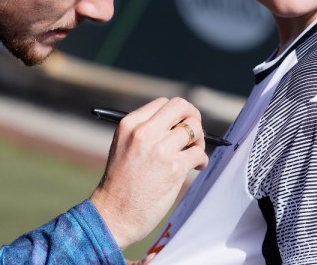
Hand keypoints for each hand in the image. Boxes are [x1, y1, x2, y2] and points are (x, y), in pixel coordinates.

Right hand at [90, 97, 208, 247]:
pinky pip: (198, 154)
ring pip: (193, 129)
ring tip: (194, 154)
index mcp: (129, 124)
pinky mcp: (173, 168)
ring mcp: (159, 149)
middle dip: (193, 118)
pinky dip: (202, 160)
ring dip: (199, 141)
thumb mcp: (123, 146)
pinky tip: (196, 167)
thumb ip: (144, 132)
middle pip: (181, 107)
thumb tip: (177, 125)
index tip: (181, 125)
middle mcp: (143, 132)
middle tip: (195, 134)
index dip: (177, 113)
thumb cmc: (119, 184)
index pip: (163, 103)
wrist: (114, 213)